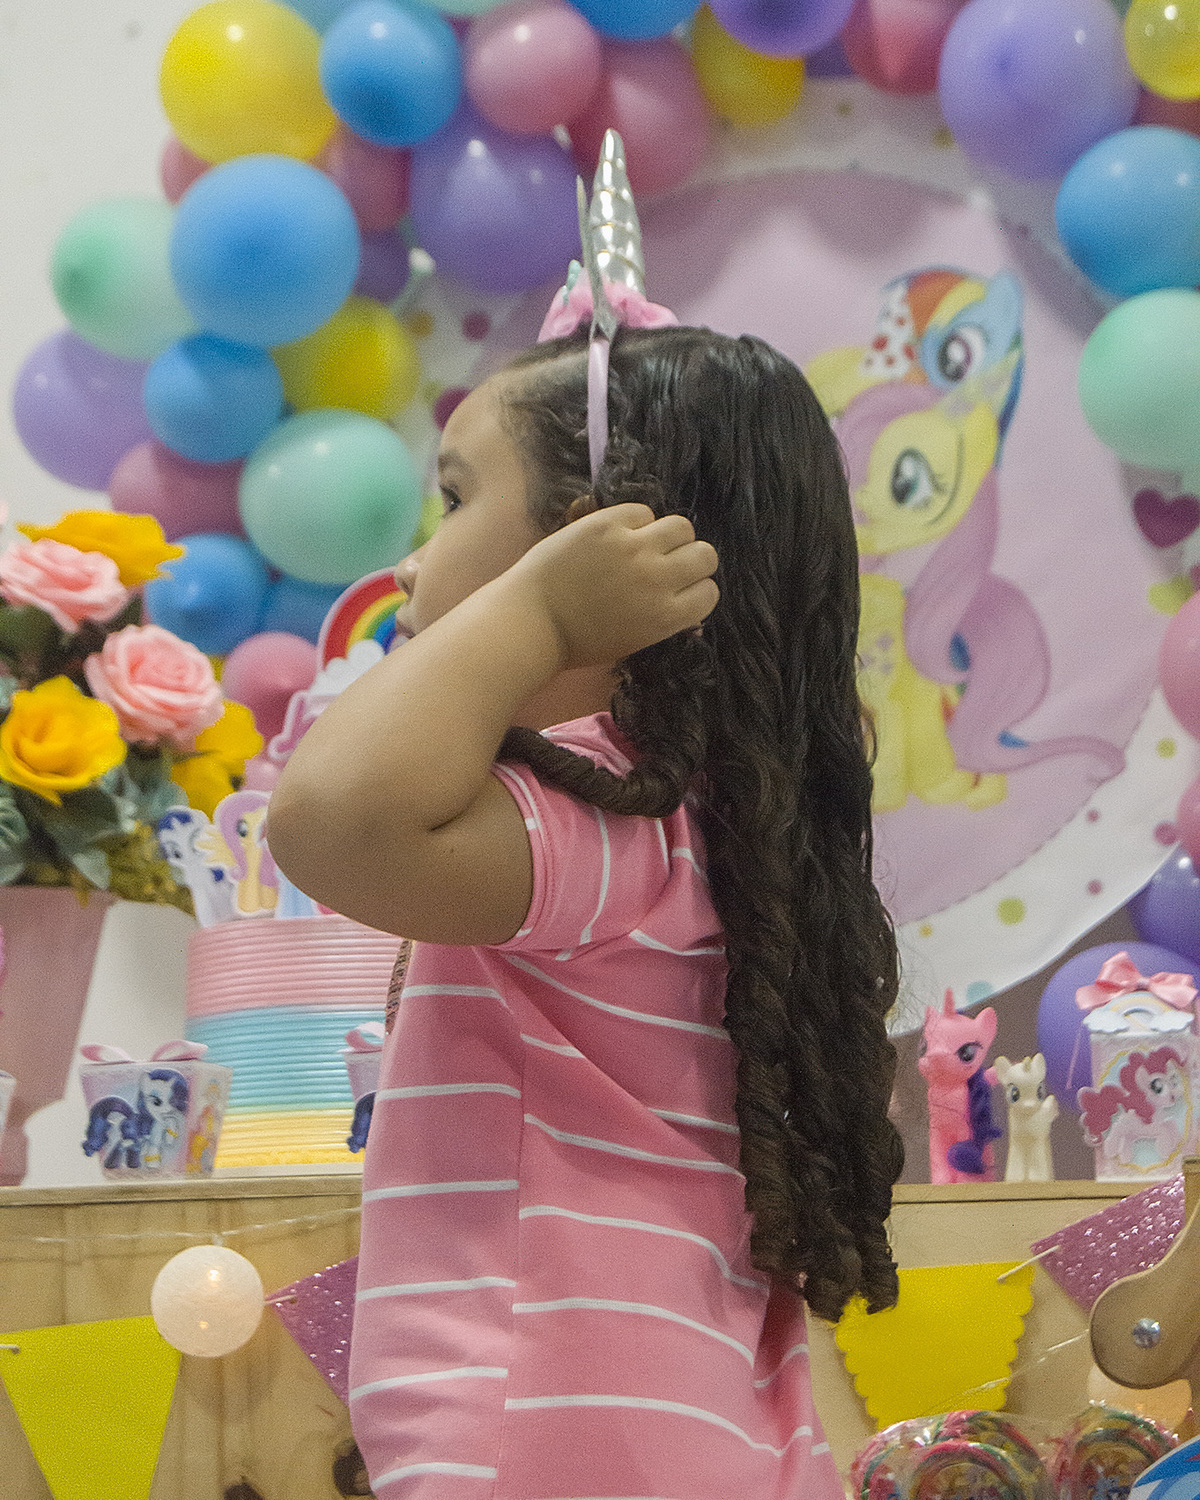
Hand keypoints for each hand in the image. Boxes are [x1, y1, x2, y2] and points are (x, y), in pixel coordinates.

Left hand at [508, 503, 719, 669]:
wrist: (531, 621)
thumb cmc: (579, 641)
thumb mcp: (632, 643)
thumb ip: (665, 623)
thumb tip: (691, 615)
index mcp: (666, 617)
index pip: (709, 592)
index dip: (696, 588)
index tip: (681, 588)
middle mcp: (657, 580)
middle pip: (704, 555)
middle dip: (691, 559)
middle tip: (669, 562)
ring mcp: (633, 549)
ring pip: (681, 527)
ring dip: (669, 535)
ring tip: (648, 542)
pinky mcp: (607, 525)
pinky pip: (642, 511)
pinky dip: (636, 521)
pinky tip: (619, 534)